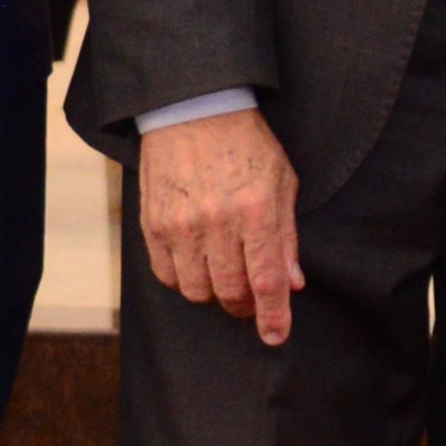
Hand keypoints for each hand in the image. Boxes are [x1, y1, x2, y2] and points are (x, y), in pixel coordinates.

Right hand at [137, 106, 303, 345]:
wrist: (193, 110)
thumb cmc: (246, 143)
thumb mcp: (282, 181)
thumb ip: (286, 236)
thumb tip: (292, 283)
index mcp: (256, 209)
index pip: (266, 280)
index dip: (273, 315)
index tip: (276, 336)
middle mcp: (217, 221)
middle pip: (230, 291)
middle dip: (244, 304)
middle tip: (250, 296)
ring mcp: (180, 224)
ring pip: (197, 290)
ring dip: (214, 292)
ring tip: (223, 274)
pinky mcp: (153, 224)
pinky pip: (167, 275)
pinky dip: (185, 279)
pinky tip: (197, 263)